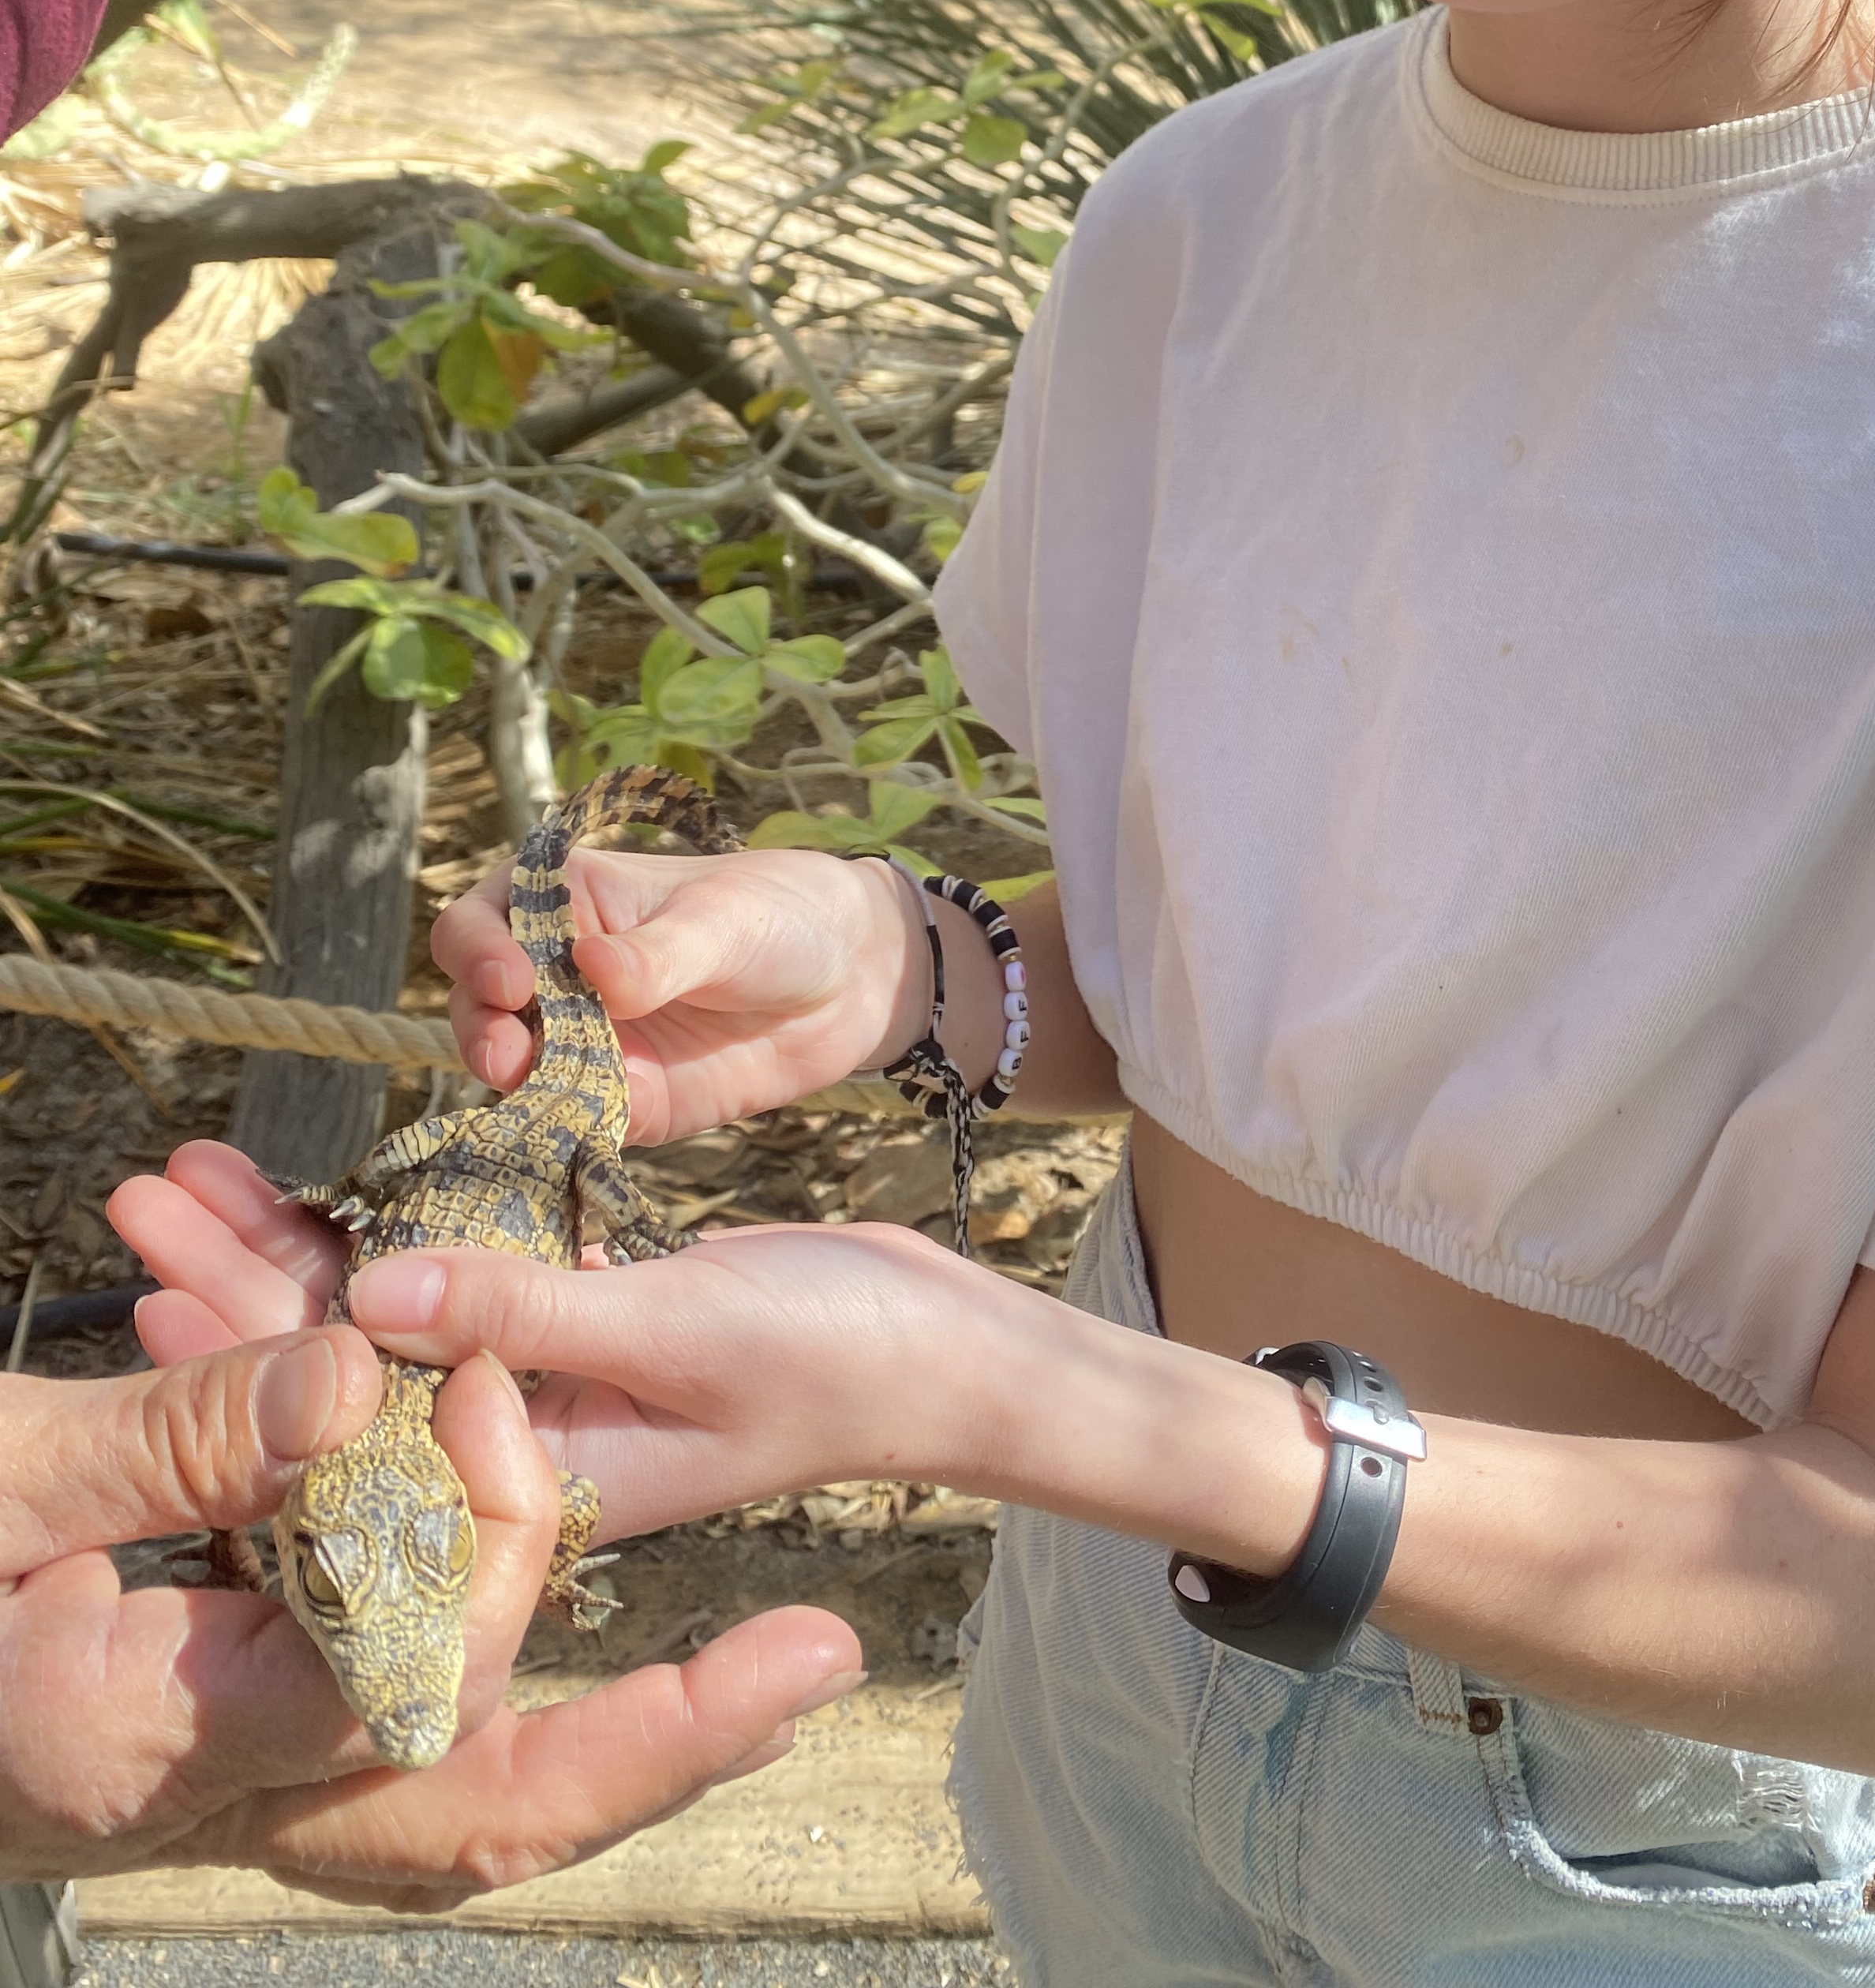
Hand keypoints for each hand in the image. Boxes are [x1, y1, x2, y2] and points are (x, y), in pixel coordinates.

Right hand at [0, 1323, 862, 1904]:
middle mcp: (211, 1794)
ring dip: (600, 1712)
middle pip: (479, 1805)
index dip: (498, 1553)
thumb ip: (178, 1440)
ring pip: (451, 1775)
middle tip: (809, 1658)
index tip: (534, 1426)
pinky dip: (470, 1629)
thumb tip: (369, 1379)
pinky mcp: (212, 1720)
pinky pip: (377, 1695)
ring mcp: (219, 1776)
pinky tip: (539, 1548)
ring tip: (770, 1677)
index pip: (408, 1689)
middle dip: (657, 1742)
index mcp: (153, 1747)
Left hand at [114, 1141, 964, 1541]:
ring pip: (393, 1318)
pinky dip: (395, 1229)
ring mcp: (550, 1392)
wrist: (951, 1351)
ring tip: (201, 1168)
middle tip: (144, 1190)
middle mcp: (523, 1450)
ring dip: (301, 1245)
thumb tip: (363, 1297)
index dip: (247, 1347)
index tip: (157, 1269)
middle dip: (243, 1279)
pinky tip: (332, 1185)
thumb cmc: (841, 1356)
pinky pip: (461, 1284)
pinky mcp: (584, 1334)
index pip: (353, 1422)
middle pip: (347, 1367)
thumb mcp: (682, 1327)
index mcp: (534, 1485)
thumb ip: (526, 1312)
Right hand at [433, 844, 919, 1141]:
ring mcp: (583, 1042)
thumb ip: (659, 954)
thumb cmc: (781, 916)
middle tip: (509, 1056)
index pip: (483, 921)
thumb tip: (593, 971)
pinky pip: (569, 1125)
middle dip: (480, 1030)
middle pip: (477, 1005)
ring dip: (513, 1088)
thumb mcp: (725, 922)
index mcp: (568, 901)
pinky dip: (560, 1134)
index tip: (512, 979)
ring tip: (534, 1094)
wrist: (853, 981)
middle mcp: (559, 974)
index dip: (479, 950)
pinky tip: (572, 1141)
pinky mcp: (620, 1103)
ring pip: (513, 1072)